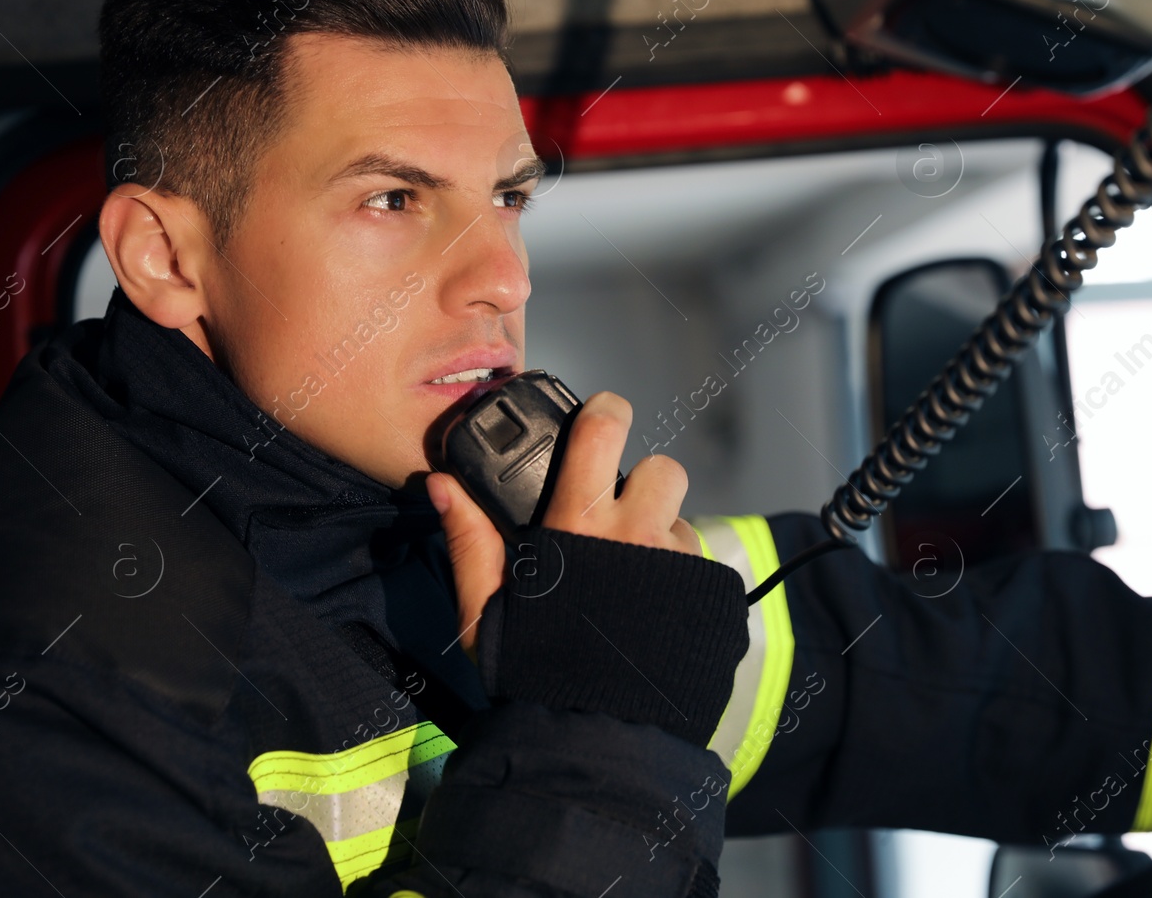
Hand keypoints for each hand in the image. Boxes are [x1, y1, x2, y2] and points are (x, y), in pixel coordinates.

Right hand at [425, 391, 698, 657]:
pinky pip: (698, 564)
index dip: (605, 412)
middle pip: (660, 468)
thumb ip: (469, 541)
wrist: (597, 740)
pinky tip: (652, 611)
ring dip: (660, 534)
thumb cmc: (533, 675)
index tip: (600, 417)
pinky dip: (679, 576)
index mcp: (578, 525)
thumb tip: (442, 484)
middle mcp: (637, 533)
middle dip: (642, 484)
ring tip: (631, 577)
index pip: (604, 430)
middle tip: (617, 517)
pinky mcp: (709, 595)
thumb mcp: (485, 610)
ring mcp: (679, 563)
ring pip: (680, 519)